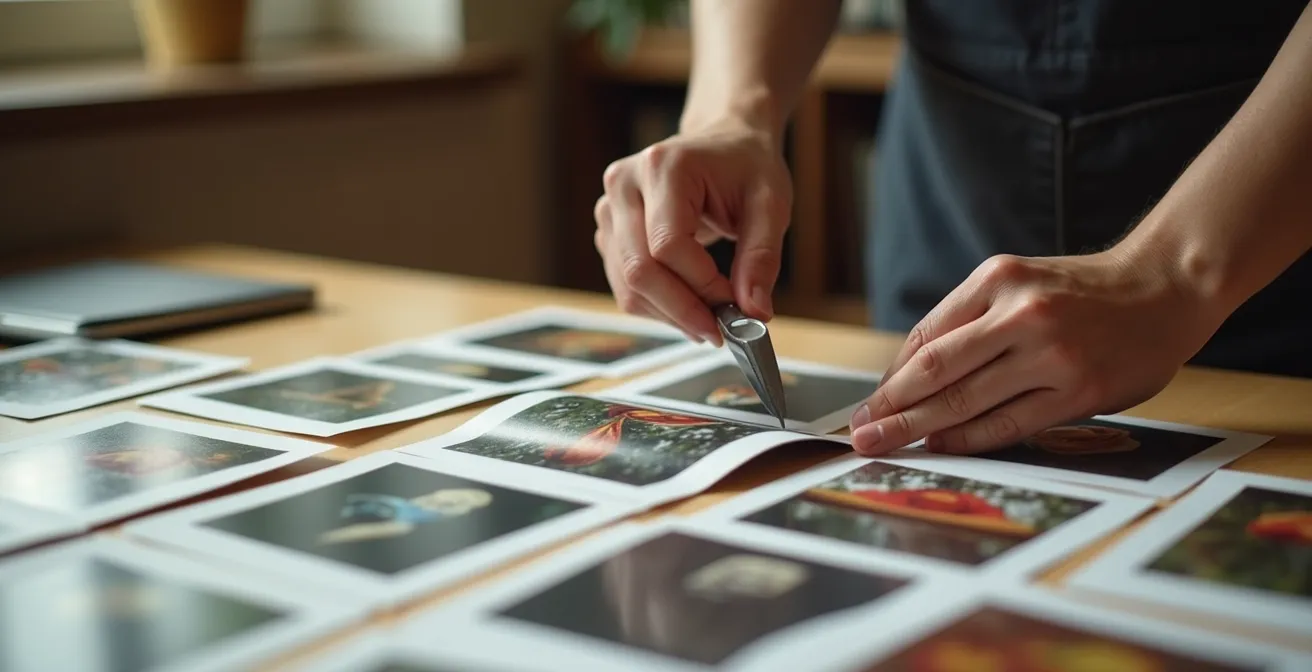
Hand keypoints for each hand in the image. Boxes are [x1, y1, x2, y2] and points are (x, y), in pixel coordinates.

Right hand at [593, 120, 792, 344]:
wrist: (724, 144)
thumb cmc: (747, 168)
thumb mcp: (771, 204)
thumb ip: (762, 258)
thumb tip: (754, 313)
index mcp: (663, 166)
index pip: (668, 245)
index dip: (701, 286)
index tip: (736, 307)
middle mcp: (624, 184)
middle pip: (638, 269)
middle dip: (682, 310)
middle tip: (720, 332)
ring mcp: (609, 208)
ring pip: (627, 286)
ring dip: (670, 315)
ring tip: (710, 321)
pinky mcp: (608, 232)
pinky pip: (624, 285)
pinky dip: (658, 307)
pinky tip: (690, 305)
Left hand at [848, 248, 1221, 455]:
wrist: (1165, 287)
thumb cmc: (1082, 292)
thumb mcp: (1021, 283)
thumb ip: (972, 321)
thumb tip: (910, 377)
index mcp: (998, 279)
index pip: (927, 336)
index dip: (892, 376)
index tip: (869, 403)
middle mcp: (1021, 312)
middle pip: (935, 371)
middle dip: (889, 406)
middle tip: (858, 433)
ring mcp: (1050, 352)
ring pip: (966, 400)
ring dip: (917, 427)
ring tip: (884, 444)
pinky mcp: (1077, 390)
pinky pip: (1007, 422)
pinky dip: (968, 438)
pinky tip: (942, 445)